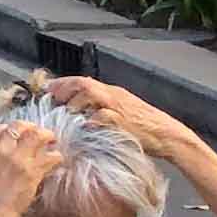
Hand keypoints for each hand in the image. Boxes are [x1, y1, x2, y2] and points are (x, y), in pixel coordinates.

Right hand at [0, 117, 65, 216]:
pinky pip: (51, 156)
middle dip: (32, 128)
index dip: (12, 129)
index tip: (20, 134)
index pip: (0, 127)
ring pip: (37, 135)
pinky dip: (56, 157)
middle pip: (19, 126)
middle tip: (39, 134)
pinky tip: (56, 160)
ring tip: (52, 141)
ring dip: (47, 136)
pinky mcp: (32, 171)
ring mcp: (16, 158)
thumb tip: (8, 150)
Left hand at [38, 74, 206, 169]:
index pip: (83, 80)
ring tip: (67, 110)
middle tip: (53, 98)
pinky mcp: (125, 122)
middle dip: (64, 88)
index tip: (47, 89)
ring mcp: (120, 108)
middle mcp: (114, 96)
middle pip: (84, 83)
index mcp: (112, 93)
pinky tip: (86, 125)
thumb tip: (77, 112)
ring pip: (92, 93)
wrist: (168, 135)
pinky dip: (93, 119)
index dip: (63, 83)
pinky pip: (105, 116)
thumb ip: (101, 109)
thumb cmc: (144, 127)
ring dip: (75, 101)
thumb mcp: (121, 112)